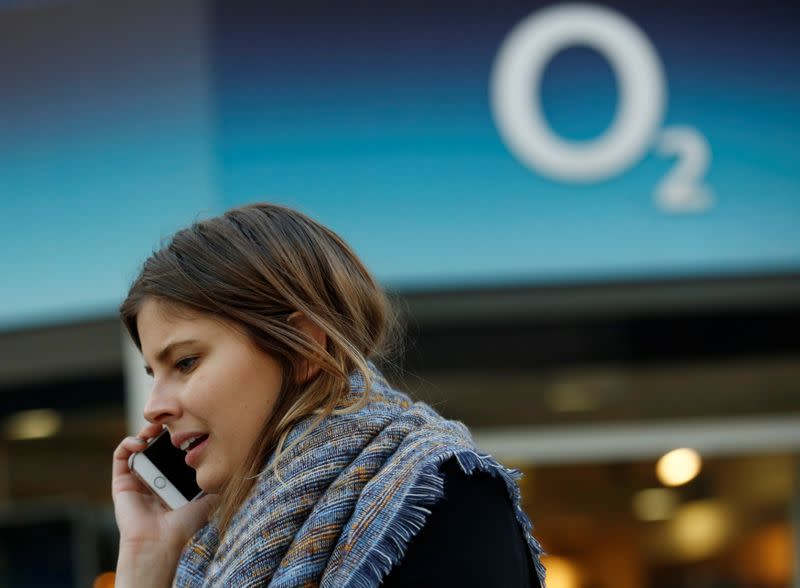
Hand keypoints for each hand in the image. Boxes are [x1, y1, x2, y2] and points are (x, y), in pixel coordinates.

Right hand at [112, 423, 218, 585]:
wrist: (160, 542)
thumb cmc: (183, 525)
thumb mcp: (208, 500)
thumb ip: (218, 484)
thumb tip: (236, 469)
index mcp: (172, 480)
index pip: (174, 451)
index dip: (179, 436)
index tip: (188, 425)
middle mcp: (154, 477)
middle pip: (156, 444)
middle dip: (162, 429)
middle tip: (171, 421)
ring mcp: (137, 478)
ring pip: (138, 445)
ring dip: (145, 431)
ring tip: (155, 427)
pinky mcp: (121, 481)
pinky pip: (120, 456)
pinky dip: (128, 443)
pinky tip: (141, 441)